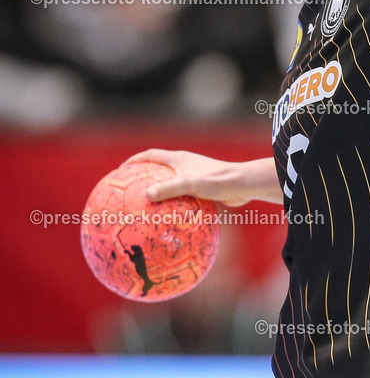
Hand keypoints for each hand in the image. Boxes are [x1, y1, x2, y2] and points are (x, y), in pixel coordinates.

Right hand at [124, 148, 249, 205]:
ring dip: (160, 194)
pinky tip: (168, 222)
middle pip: (159, 169)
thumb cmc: (216, 180)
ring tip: (146, 209)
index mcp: (178, 159)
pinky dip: (174, 207)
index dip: (134, 162)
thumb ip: (168, 189)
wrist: (242, 185)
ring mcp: (194, 177)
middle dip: (144, 178)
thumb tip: (146, 196)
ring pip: (171, 185)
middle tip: (130, 192)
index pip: (150, 156)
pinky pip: (183, 198)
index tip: (120, 172)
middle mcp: (185, 165)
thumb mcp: (189, 184)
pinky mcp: (203, 190)